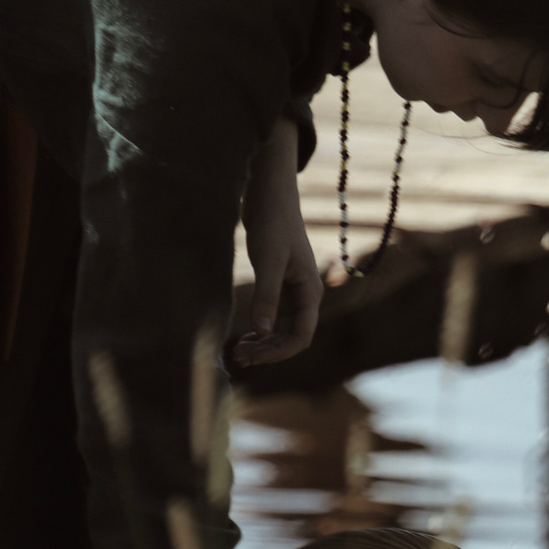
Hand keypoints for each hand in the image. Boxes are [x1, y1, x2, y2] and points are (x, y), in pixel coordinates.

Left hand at [236, 118, 320, 365]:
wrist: (270, 193)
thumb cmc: (272, 222)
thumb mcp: (268, 261)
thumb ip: (266, 297)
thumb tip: (261, 333)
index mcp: (310, 291)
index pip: (302, 336)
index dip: (279, 352)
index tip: (252, 356)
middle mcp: (305, 294)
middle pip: (292, 337)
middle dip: (269, 350)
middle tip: (238, 356)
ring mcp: (292, 290)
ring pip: (282, 329)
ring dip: (263, 342)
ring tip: (238, 351)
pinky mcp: (279, 283)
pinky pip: (274, 316)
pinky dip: (260, 328)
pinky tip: (244, 333)